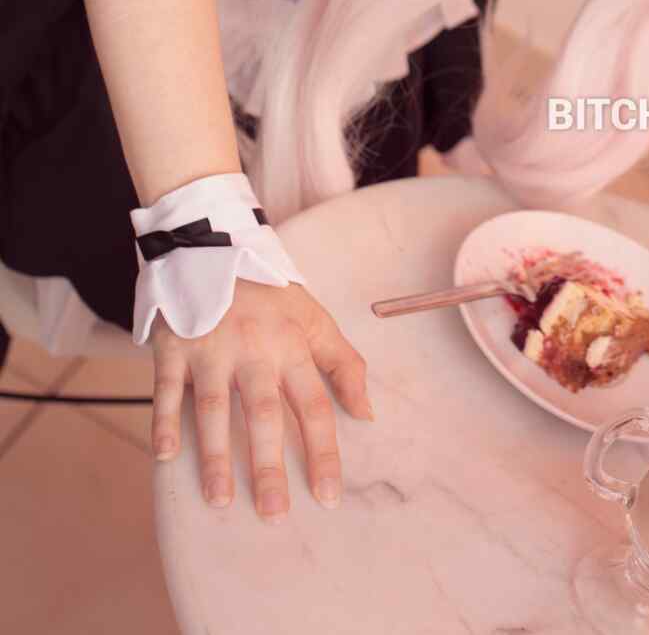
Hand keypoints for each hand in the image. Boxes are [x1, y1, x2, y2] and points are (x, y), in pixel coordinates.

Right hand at [148, 278, 373, 519]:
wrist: (215, 250)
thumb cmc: (271, 298)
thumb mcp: (315, 319)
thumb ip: (344, 364)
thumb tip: (367, 414)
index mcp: (293, 345)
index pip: (315, 405)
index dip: (324, 452)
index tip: (328, 497)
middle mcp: (254, 349)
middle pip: (264, 413)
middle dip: (269, 466)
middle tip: (274, 514)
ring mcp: (212, 348)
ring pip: (214, 407)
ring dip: (215, 455)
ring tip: (220, 499)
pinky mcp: (175, 347)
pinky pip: (166, 388)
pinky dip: (164, 421)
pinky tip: (167, 456)